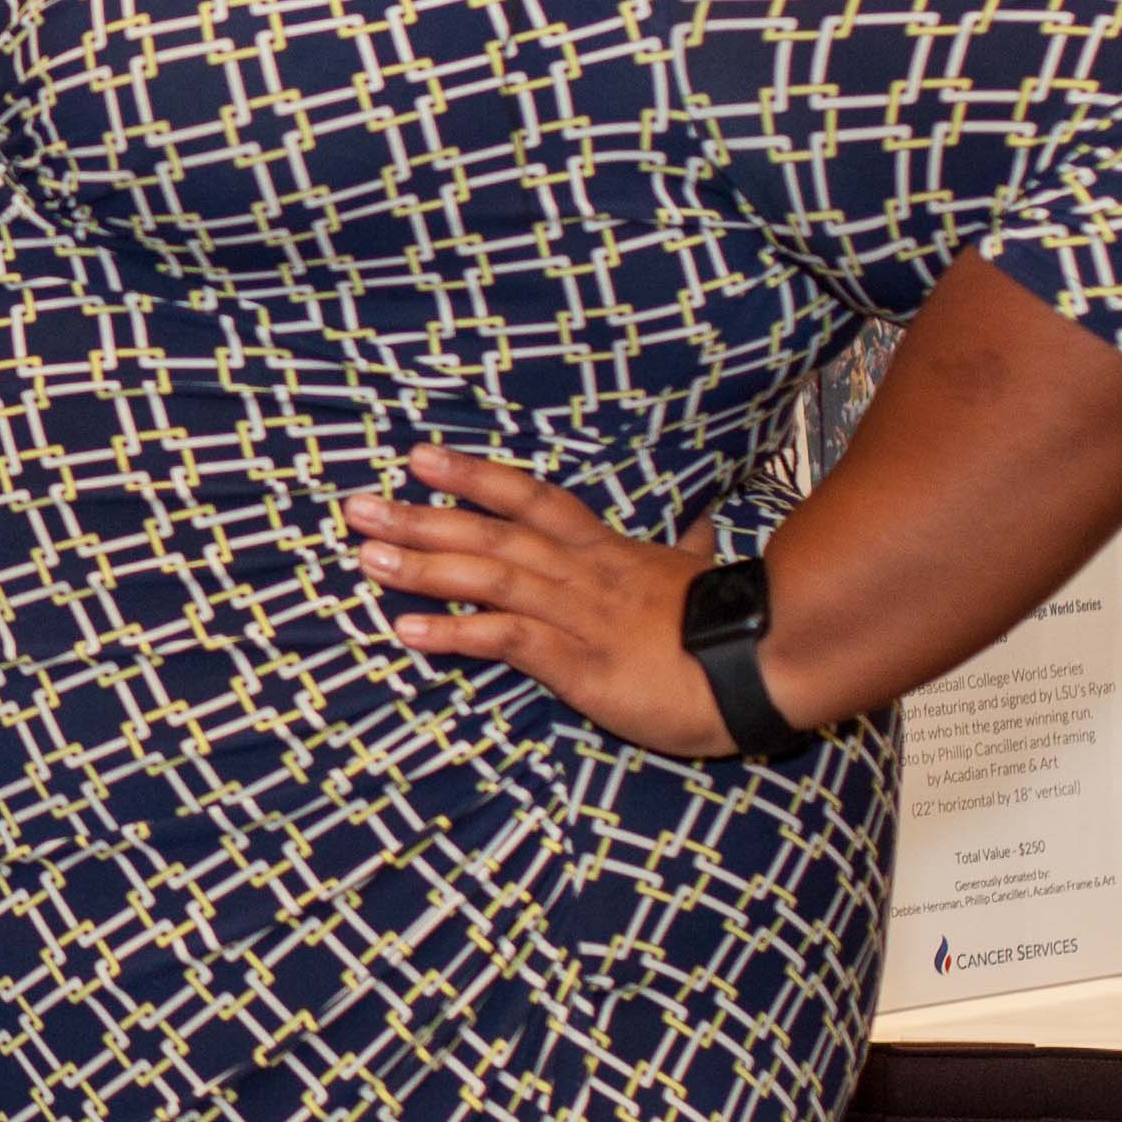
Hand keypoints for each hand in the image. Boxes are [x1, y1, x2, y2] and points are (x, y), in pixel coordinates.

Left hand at [345, 445, 753, 760]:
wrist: (766, 665)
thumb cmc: (732, 631)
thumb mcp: (703, 579)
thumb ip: (692, 554)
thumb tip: (705, 528)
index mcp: (607, 552)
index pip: (531, 500)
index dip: (474, 476)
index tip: (419, 457)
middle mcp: (583, 574)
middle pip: (491, 534)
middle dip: (421, 519)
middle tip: (356, 506)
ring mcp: (579, 616)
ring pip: (491, 578)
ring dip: (424, 568)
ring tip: (365, 560)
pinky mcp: (580, 664)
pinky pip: (508, 642)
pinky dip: (455, 634)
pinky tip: (407, 633)